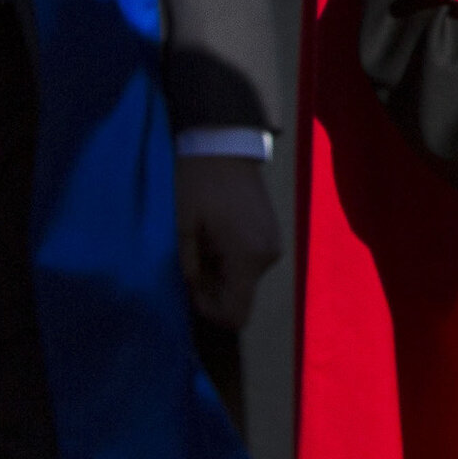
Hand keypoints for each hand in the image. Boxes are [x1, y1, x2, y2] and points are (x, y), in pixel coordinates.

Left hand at [177, 153, 282, 330]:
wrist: (225, 145)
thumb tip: (192, 287)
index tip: (190, 285)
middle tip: (191, 261)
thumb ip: (188, 265)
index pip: (236, 313)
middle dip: (212, 289)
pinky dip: (229, 261)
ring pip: (244, 281)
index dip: (209, 311)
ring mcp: (273, 245)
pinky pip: (249, 264)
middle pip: (239, 298)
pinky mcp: (271, 234)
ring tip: (201, 245)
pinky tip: (215, 238)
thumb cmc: (200, 184)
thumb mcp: (184, 226)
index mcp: (248, 256)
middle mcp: (268, 256)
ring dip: (219, 273)